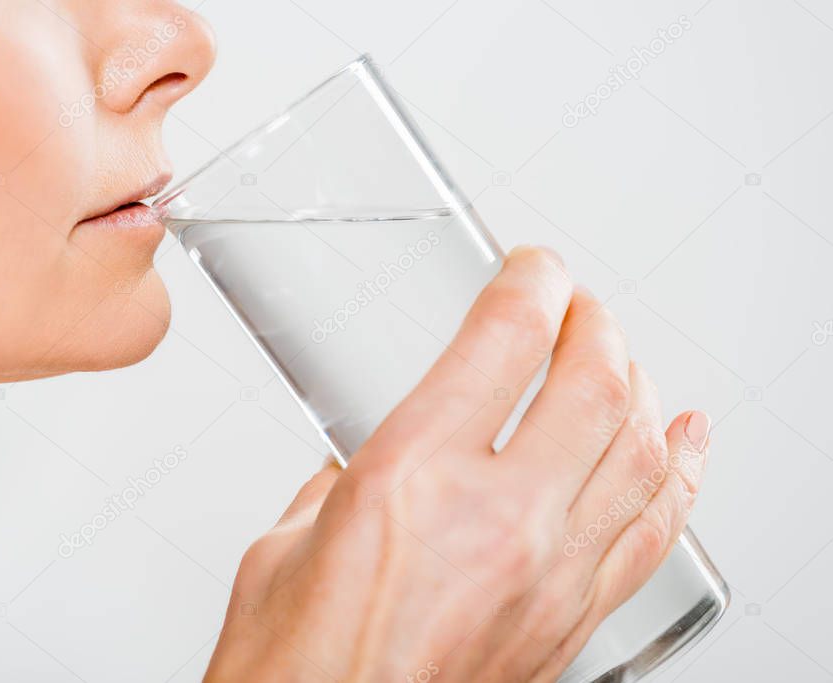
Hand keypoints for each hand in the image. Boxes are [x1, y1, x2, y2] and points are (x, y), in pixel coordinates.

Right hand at [206, 247, 709, 681]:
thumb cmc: (294, 666)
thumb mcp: (285, 543)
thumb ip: (333, 487)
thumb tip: (355, 467)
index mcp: (408, 479)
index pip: (504, 340)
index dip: (531, 283)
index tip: (532, 270)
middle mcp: (494, 521)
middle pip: (592, 381)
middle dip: (593, 322)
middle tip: (578, 305)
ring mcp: (547, 574)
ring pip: (638, 448)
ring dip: (638, 382)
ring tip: (622, 356)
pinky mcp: (568, 621)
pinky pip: (654, 531)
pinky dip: (681, 474)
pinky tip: (685, 442)